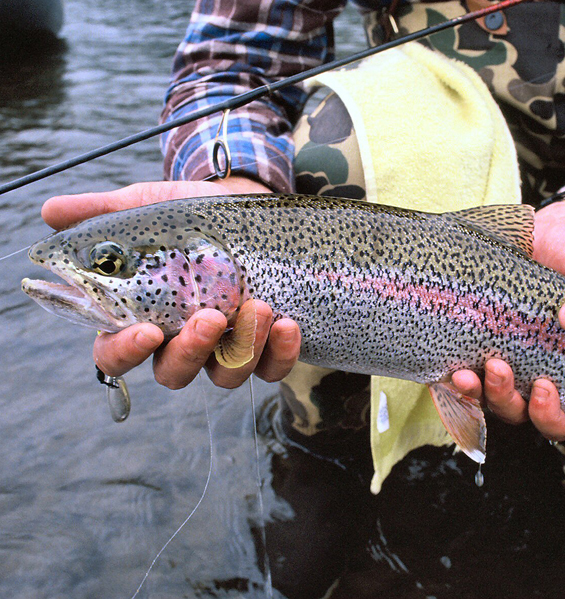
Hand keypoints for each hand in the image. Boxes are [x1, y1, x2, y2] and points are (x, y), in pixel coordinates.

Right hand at [42, 177, 301, 388]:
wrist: (251, 203)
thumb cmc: (192, 212)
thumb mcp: (150, 206)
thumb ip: (105, 213)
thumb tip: (53, 211)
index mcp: (143, 315)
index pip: (116, 353)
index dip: (125, 351)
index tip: (146, 331)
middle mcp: (181, 340)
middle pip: (173, 374)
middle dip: (191, 352)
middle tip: (210, 317)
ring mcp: (225, 347)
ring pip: (226, 375)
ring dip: (243, 349)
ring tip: (260, 307)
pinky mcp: (267, 344)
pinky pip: (272, 368)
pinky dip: (281, 353)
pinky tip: (288, 324)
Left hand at [452, 191, 564, 440]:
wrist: (555, 225)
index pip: (561, 418)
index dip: (551, 417)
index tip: (545, 388)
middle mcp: (533, 370)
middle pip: (516, 412)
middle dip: (505, 400)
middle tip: (500, 368)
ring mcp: (500, 356)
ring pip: (483, 398)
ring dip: (474, 394)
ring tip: (466, 373)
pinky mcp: (472, 338)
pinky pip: (455, 372)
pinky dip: (448, 381)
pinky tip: (446, 369)